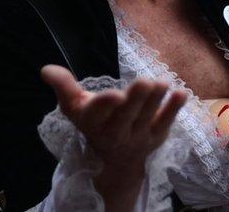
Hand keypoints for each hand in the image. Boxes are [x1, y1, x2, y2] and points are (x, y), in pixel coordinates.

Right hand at [41, 65, 185, 209]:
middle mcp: (115, 133)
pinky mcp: (156, 137)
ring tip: (163, 82)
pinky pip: (166, 123)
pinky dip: (174, 110)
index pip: (97, 114)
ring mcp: (138, 137)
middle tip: (145, 82)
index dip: (105, 105)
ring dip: (156, 101)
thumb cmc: (94, 122)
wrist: (116, 158)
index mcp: (92, 122)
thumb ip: (63, 86)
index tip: (114, 94)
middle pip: (125, 117)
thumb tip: (45, 69)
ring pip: (147, 119)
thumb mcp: (75, 106)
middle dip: (135, 101)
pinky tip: (182, 94)